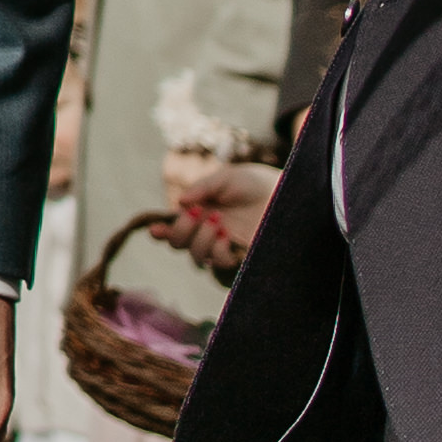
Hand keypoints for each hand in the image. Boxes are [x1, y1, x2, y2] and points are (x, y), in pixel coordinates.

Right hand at [157, 149, 277, 282]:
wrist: (286, 193)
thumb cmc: (255, 183)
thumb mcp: (226, 178)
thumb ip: (202, 187)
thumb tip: (181, 203)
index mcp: (197, 213)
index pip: (172, 227)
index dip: (160, 232)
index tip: (155, 230)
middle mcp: (206, 232)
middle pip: (178, 245)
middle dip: (180, 231)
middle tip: (198, 213)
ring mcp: (222, 246)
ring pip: (196, 256)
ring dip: (201, 239)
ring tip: (218, 220)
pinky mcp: (240, 256)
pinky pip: (220, 263)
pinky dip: (217, 250)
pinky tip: (226, 234)